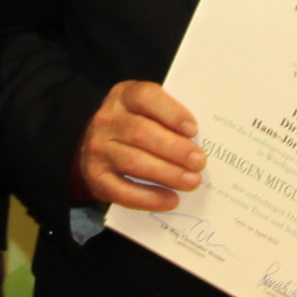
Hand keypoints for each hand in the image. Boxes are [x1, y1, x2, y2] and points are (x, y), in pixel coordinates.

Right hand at [78, 81, 202, 211]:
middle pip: (140, 131)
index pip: (145, 96)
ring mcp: (97, 148)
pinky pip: (122, 190)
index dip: (171, 112)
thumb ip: (170, 119)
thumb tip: (201, 142)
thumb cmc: (137, 126)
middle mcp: (106, 120)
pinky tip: (171, 200)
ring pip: (132, 161)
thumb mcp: (149, 111)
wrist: (100, 147)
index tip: (193, 129)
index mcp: (124, 95)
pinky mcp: (95, 176)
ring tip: (192, 181)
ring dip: (166, 173)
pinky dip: (149, 198)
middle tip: (199, 161)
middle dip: (174, 148)